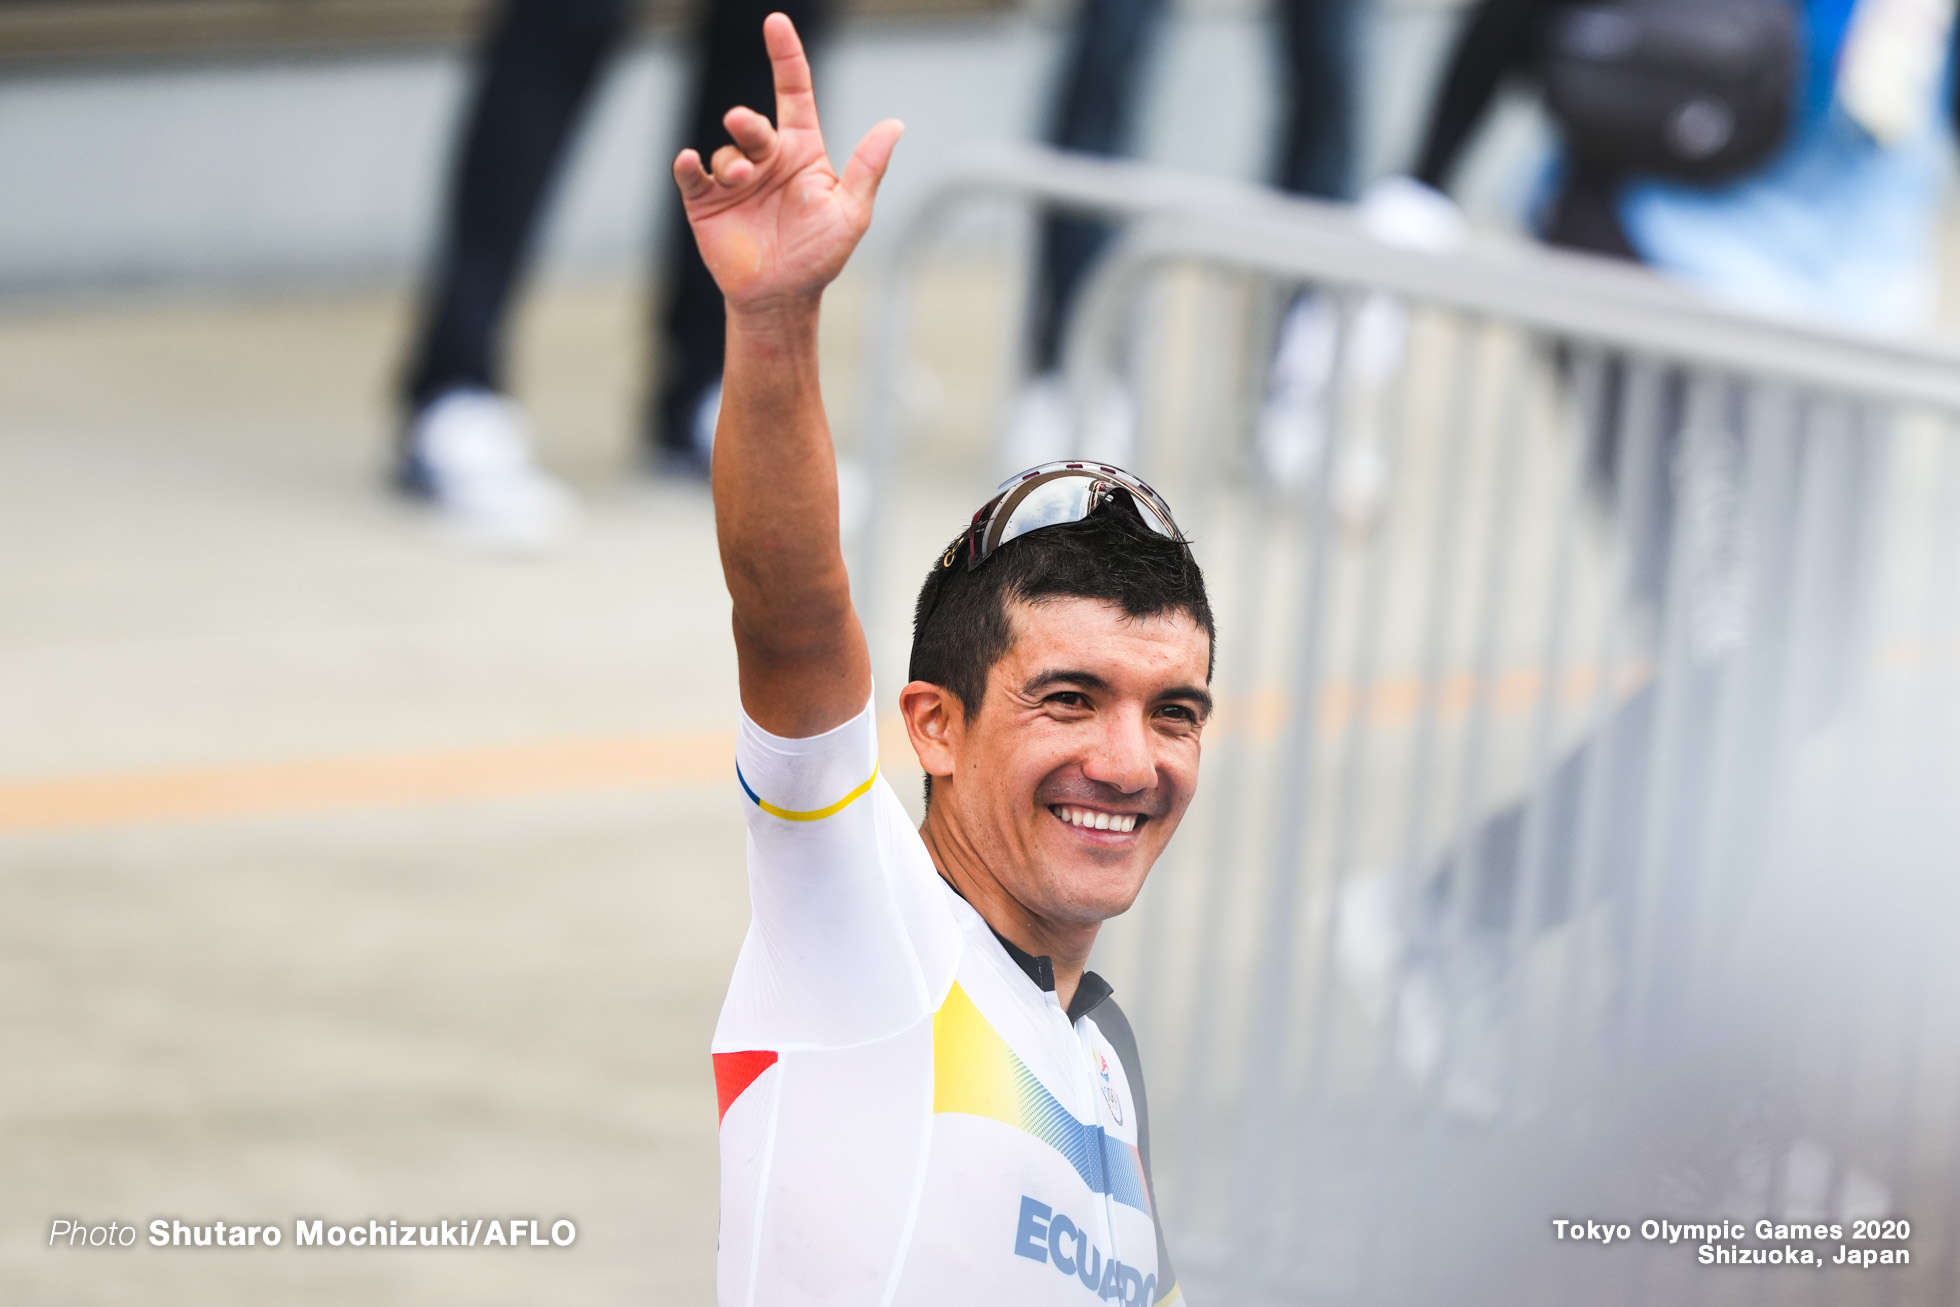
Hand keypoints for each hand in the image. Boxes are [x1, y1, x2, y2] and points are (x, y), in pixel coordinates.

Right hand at [673, 13, 902, 316]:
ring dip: (730, 159)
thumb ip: (866, 168)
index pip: (794, 93)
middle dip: (748, 123)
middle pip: (754, 123)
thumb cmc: (819, 255)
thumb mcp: (851, 213)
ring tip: (739, 179)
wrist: (782, 298)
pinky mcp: (706, 202)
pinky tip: (690, 163)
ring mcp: (733, 179)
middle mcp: (766, 159)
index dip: (786, 57)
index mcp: (801, 152)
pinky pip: (692, 176)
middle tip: (744, 127)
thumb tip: (894, 125)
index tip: (776, 23)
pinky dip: (689, 166)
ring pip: (726, 149)